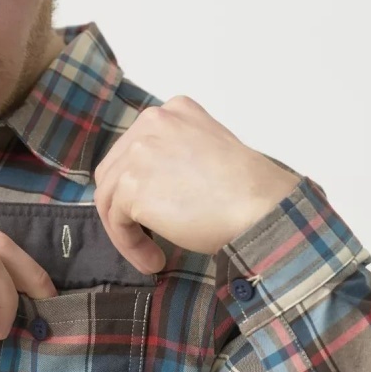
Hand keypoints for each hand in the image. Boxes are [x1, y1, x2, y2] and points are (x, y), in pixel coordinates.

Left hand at [92, 95, 300, 273]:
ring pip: (109, 198)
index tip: (150, 211)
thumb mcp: (207, 151)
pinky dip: (130, 245)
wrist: (261, 209)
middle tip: (143, 236)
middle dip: (122, 208)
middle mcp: (152, 122)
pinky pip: (116, 222)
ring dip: (126, 231)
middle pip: (112, 171)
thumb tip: (147, 183)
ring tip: (151, 255)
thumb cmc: (246, 192)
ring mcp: (139, 152)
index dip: (136, 184)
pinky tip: (154, 260)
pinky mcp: (132, 185)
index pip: (134, 148)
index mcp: (173, 111)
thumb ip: (174, 155)